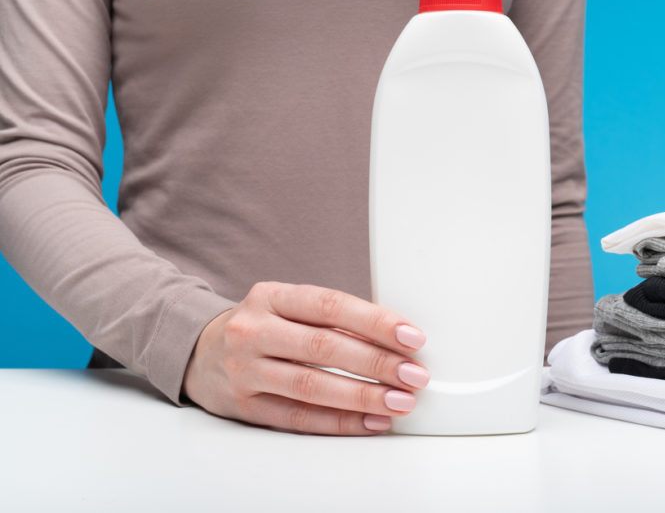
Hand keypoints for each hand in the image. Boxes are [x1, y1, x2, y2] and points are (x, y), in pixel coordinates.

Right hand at [182, 280, 429, 434]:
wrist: (197, 352)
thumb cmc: (261, 327)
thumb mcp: (286, 306)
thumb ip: (331, 318)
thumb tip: (396, 340)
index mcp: (270, 296)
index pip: (330, 305)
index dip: (375, 321)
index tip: (411, 337)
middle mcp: (253, 330)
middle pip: (324, 347)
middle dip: (378, 363)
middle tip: (414, 375)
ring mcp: (244, 370)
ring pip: (312, 386)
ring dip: (363, 396)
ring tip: (399, 402)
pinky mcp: (243, 406)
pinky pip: (298, 417)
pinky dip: (339, 422)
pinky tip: (370, 421)